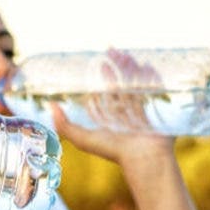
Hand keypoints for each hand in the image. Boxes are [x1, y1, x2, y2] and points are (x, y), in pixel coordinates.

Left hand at [54, 48, 175, 165]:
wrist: (144, 158)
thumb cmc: (114, 150)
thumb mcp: (83, 139)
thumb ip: (65, 126)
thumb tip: (51, 106)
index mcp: (110, 116)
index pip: (105, 89)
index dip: (103, 74)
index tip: (101, 59)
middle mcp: (125, 111)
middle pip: (121, 82)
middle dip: (118, 65)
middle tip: (113, 51)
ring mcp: (142, 109)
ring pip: (136, 82)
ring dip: (132, 67)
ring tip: (126, 55)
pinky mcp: (158, 109)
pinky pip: (156, 89)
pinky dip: (152, 76)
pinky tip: (147, 65)